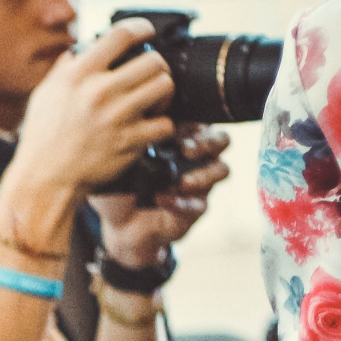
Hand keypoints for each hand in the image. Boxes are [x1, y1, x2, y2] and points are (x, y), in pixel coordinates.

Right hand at [8, 19, 176, 202]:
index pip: (122, 34)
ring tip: (154, 101)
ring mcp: (117, 117)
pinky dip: (162, 125)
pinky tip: (151, 127)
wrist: (44, 180)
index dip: (142, 28)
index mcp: (78, 75)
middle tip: (151, 76)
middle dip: (157, 66)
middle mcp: (99, 92)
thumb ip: (65, 69)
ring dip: (164, 93)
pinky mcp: (129, 142)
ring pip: (165, 87)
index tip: (147, 33)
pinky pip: (165, 124)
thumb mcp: (44, 94)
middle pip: (153, 60)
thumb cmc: (42, 139)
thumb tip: (81, 50)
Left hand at [89, 125, 231, 267]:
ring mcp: (201, 182)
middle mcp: (197, 157)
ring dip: (203, 175)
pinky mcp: (196, 208)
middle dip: (206, 142)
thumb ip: (134, 139)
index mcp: (182, 137)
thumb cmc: (121, 183)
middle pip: (220, 140)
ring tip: (182, 182)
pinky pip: (199, 204)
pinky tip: (162, 199)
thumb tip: (139, 117)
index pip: (200, 119)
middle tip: (185, 149)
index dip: (195, 118)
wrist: (119, 223)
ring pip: (221, 170)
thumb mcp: (123, 158)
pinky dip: (181, 202)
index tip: (174, 123)